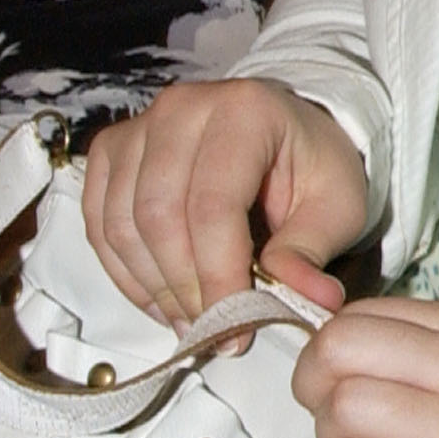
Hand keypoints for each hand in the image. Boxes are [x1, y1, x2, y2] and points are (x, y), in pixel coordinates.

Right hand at [83, 78, 368, 325]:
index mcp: (245, 111)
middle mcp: (183, 107)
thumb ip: (312, 250)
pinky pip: (101, 223)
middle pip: (158, 215)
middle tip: (214, 330)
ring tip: (192, 320)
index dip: (217, 275)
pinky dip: (126, 273)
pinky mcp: (113, 151)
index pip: (213, 205)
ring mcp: (140, 126)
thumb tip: (310, 300)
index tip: (236, 328)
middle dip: (184, 287)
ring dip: (153, 287)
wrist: (285, 132)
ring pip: (122, 224)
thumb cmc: (311, 165)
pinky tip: (161, 300)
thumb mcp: (337, 204)